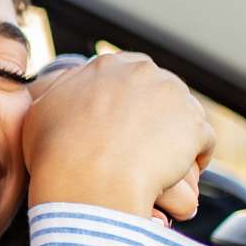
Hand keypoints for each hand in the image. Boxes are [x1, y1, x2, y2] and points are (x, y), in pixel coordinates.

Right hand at [22, 53, 213, 222]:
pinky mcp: (195, 126)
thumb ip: (61, 92)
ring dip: (176, 138)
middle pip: (161, 91)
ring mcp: (174, 97)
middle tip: (142, 147)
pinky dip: (195, 159)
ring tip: (160, 165)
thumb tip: (63, 88)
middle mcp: (145, 72)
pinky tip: (177, 175)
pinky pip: (204, 142)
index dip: (129, 101)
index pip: (131, 74)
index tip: (123, 123)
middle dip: (155, 116)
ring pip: (183, 116)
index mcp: (109, 65)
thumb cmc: (56, 151)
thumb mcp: (42, 110)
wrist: (86, 179)